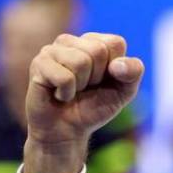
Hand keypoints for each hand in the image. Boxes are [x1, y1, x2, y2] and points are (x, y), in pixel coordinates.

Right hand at [23, 33, 143, 172]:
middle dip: (97, 77)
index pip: (116, 43)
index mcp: (94, 41)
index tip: (103, 81)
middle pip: (98, 51)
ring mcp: (52, 50)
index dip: (116, 69)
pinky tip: (58, 95)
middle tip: (85, 88)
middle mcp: (71, 41)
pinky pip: (64, 77)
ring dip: (80, 86)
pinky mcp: (38, 64)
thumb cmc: (94, 107)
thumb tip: (117, 65)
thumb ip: (134, 71)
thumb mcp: (125, 90)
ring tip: (71, 91)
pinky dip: (66, 93)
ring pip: (80, 62)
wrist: (67, 131)